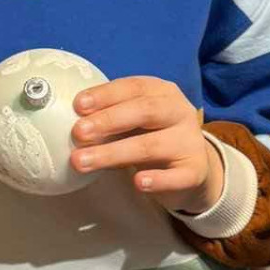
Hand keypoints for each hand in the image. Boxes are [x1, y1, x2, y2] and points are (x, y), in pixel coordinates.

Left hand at [71, 76, 223, 215]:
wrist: (191, 169)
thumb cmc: (154, 137)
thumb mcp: (135, 122)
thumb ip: (111, 119)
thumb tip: (74, 124)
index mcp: (164, 93)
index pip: (134, 87)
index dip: (106, 95)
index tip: (78, 106)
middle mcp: (180, 112)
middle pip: (145, 111)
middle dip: (108, 121)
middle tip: (78, 133)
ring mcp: (190, 142)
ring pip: (152, 145)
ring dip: (114, 153)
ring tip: (82, 162)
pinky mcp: (195, 172)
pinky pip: (176, 177)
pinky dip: (157, 180)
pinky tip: (138, 182)